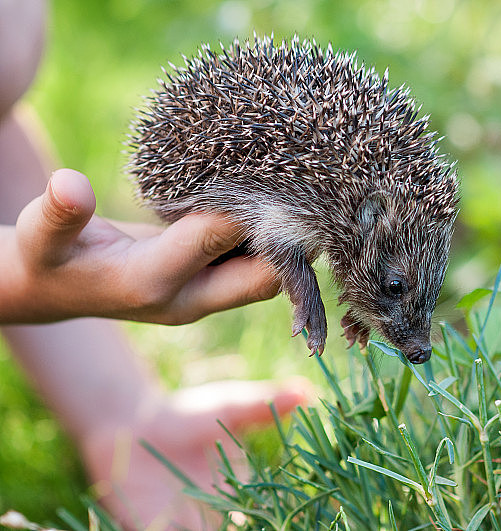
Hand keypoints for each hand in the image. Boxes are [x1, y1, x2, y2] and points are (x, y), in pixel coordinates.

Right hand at [1, 168, 278, 324]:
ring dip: (287, 244)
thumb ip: (59, 214)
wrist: (51, 291)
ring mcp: (203, 298)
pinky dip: (271, 244)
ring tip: (302, 193)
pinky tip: (280, 207)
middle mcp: (189, 300)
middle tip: (306, 187)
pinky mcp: (209, 288)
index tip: (272, 168)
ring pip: (267, 278)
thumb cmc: (48, 258)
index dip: (246, 206)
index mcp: (152, 284)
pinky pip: (255, 270)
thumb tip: (69, 183)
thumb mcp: (42, 237)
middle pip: (263, 279)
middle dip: (289, 241)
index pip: (216, 240)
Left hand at [79, 377, 313, 528]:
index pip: (270, 516)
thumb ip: (265, 404)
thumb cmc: (188, 413)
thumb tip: (308, 392)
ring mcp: (184, 526)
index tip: (295, 519)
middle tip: (249, 526)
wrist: (131, 422)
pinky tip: (172, 528)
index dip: (284, 520)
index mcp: (244, 494)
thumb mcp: (229, 407)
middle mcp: (218, 516)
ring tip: (209, 529)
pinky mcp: (149, 529)